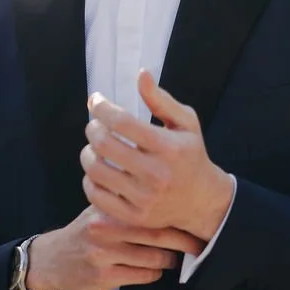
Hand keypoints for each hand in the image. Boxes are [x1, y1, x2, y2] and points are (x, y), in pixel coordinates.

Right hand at [25, 206, 205, 289]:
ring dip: (169, 260)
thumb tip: (172, 200)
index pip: (153, 211)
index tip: (197, 221)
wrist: (51, 259)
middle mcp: (106, 229)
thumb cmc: (85, 233)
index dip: (180, 218)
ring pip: (154, 258)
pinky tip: (151, 269)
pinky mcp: (104, 276)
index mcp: (109, 208)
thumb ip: (128, 204)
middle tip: (198, 245)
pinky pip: (143, 276)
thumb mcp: (100, 210)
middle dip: (185, 242)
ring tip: (172, 258)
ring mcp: (104, 254)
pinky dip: (154, 273)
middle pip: (159, 235)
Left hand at [81, 70, 233, 241]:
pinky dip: (90, 180)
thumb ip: (161, 99)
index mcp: (169, 147)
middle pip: (104, 144)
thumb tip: (141, 74)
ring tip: (94, 147)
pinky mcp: (134, 215)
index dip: (102, 107)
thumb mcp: (185, 123)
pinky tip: (98, 171)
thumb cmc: (190, 155)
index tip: (95, 101)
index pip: (122, 122)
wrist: (201, 200)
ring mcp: (144, 198)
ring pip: (95, 170)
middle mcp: (156, 174)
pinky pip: (96, 195)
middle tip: (94, 125)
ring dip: (87, 153)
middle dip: (92, 128)